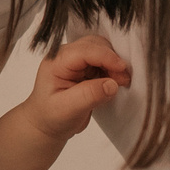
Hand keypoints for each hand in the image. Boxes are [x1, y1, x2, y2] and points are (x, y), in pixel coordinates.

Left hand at [15, 35, 130, 142]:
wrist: (47, 124)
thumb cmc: (51, 116)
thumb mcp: (67, 109)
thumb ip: (89, 95)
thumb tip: (112, 84)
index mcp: (57, 62)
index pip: (84, 51)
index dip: (105, 57)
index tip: (122, 69)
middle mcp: (66, 56)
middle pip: (95, 45)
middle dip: (112, 59)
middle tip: (123, 80)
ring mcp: (76, 61)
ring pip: (102, 51)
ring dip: (114, 64)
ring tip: (121, 82)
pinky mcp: (85, 68)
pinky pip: (104, 61)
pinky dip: (113, 69)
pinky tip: (116, 82)